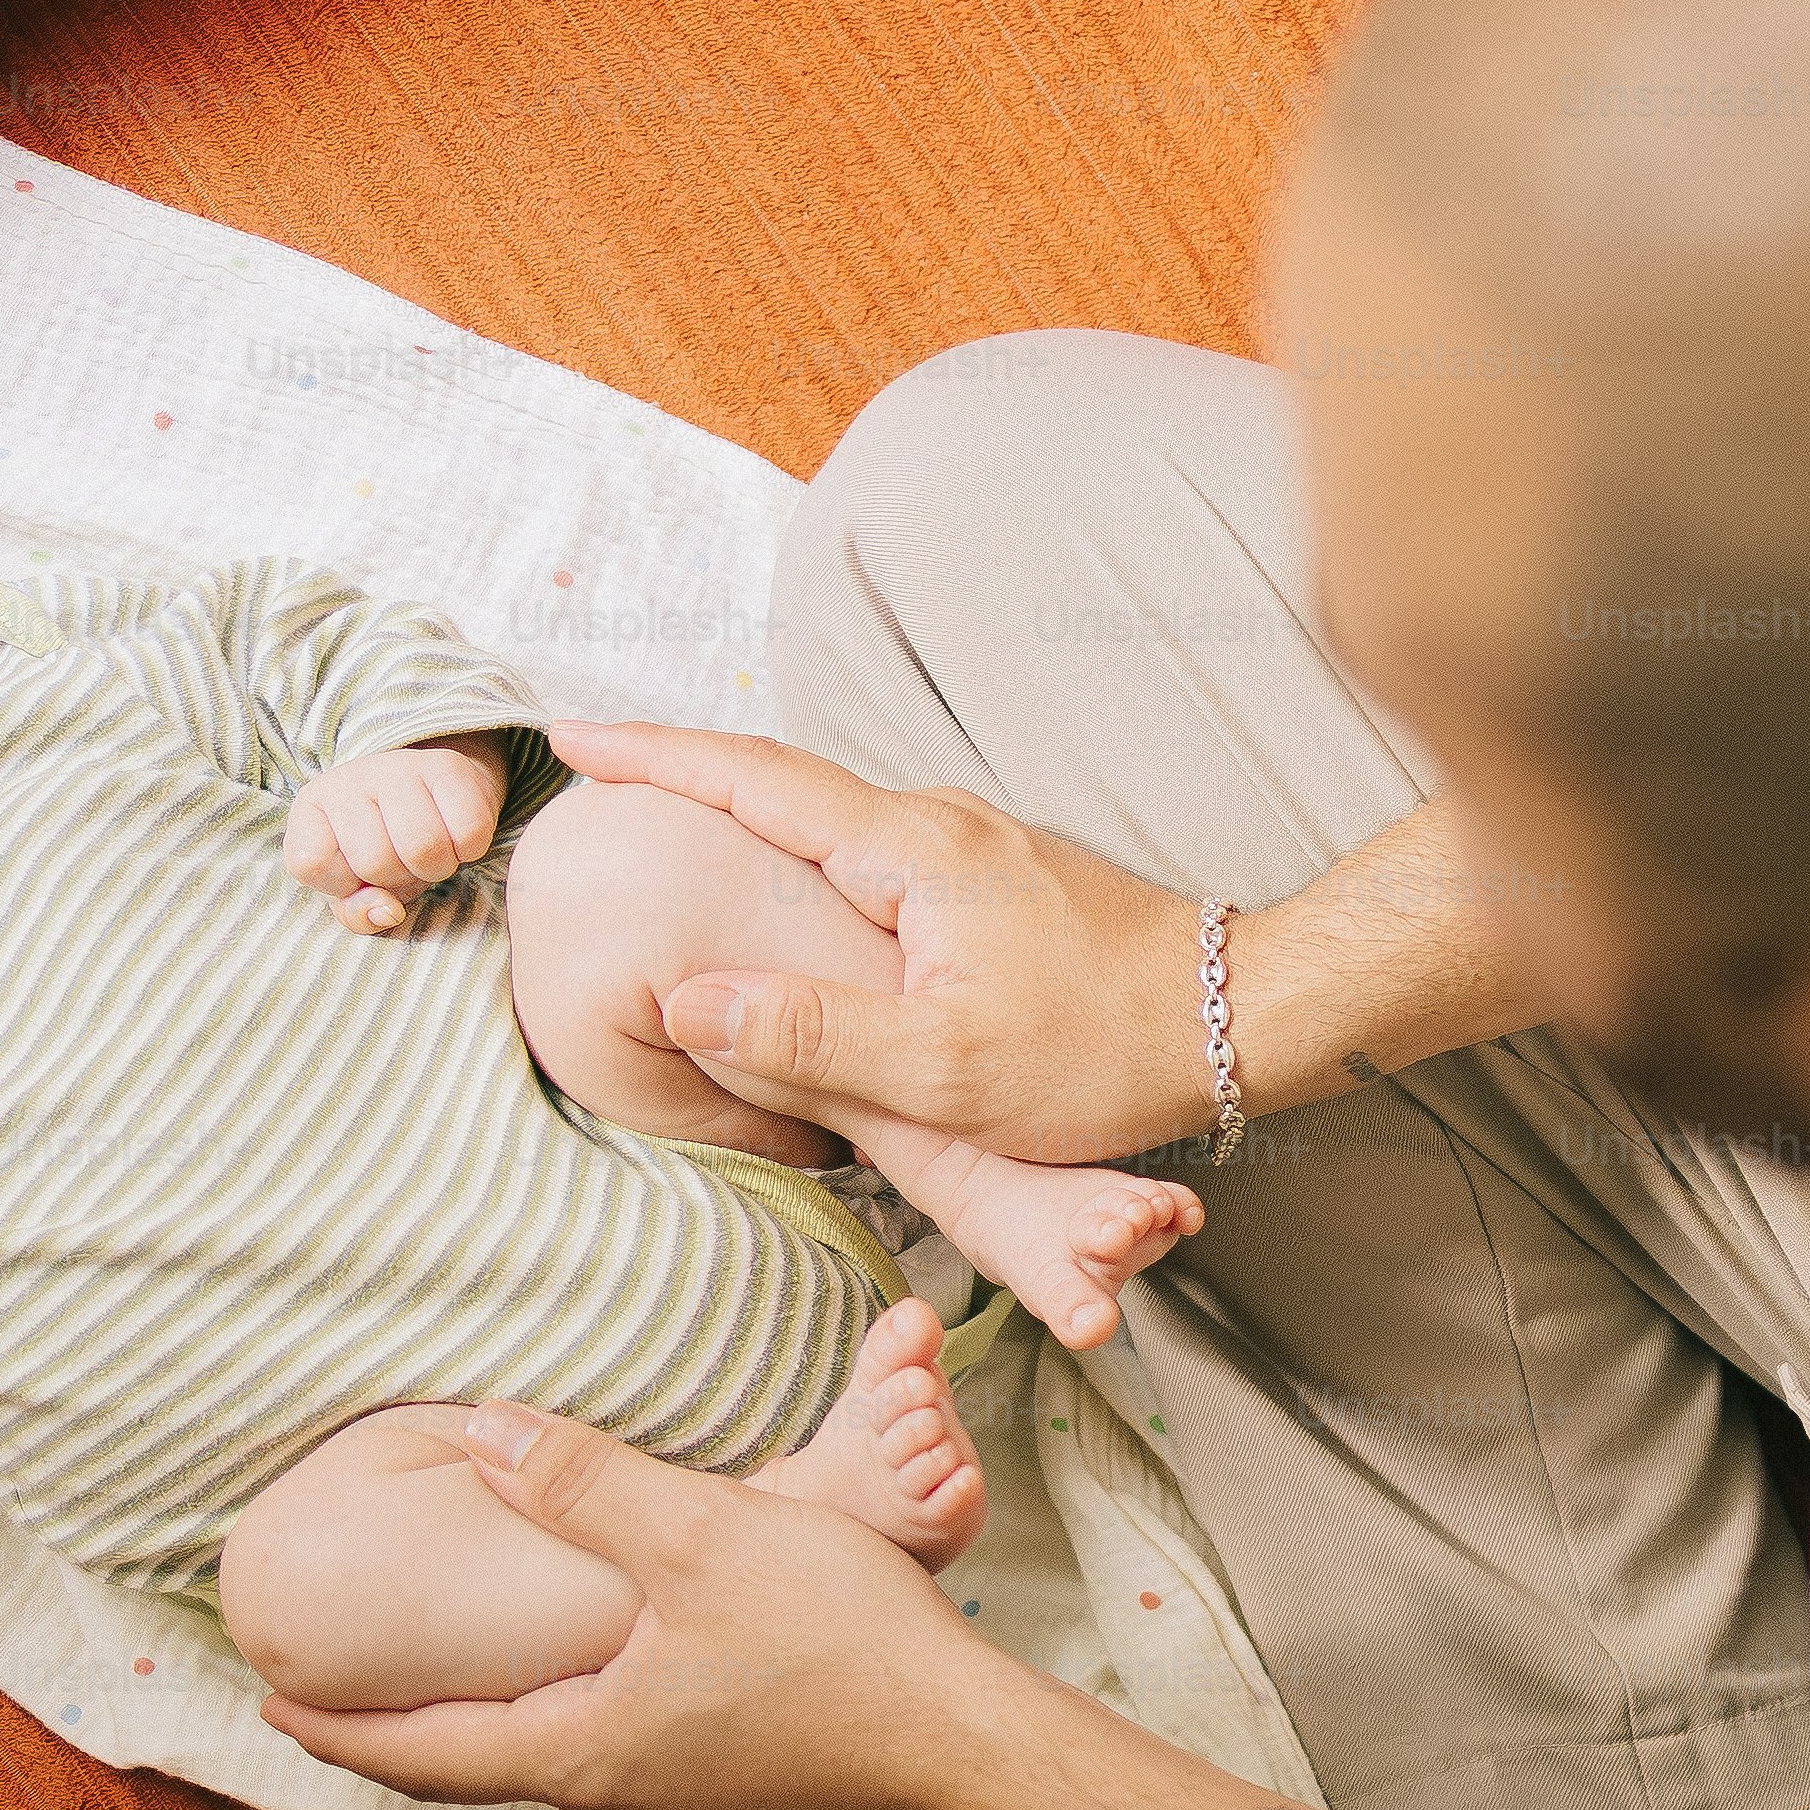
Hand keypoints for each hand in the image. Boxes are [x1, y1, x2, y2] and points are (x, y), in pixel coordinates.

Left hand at [257, 1396, 1045, 1809]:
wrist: (980, 1755)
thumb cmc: (844, 1648)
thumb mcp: (700, 1540)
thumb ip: (585, 1488)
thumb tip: (483, 1437)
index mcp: (586, 1752)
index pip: (425, 1752)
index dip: (342, 1726)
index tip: (273, 1709)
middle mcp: (625, 1808)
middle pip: (497, 1762)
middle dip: (429, 1724)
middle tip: (367, 1689)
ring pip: (585, 1764)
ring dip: (535, 1717)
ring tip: (509, 1666)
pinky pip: (657, 1767)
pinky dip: (617, 1721)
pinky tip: (644, 1677)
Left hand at [285, 734, 508, 932]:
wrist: (430, 794)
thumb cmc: (385, 846)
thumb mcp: (355, 886)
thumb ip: (358, 913)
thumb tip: (388, 912)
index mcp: (312, 807)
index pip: (312, 863)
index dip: (342, 886)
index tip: (358, 876)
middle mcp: (348, 779)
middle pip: (374, 861)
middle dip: (398, 879)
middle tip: (403, 864)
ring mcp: (398, 767)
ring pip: (423, 847)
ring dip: (435, 868)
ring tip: (429, 854)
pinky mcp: (447, 766)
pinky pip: (468, 832)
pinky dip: (469, 851)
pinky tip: (455, 838)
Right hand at [539, 719, 1214, 1158]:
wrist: (1238, 1017)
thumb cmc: (1102, 1052)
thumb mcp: (946, 1071)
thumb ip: (812, 1037)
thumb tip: (687, 997)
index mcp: (910, 851)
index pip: (755, 780)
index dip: (656, 759)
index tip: (571, 739)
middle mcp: (937, 825)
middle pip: (783, 786)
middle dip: (684, 777)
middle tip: (597, 778)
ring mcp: (971, 848)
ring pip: (832, 825)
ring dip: (748, 821)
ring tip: (669, 832)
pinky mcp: (997, 881)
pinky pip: (874, 856)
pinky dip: (808, 861)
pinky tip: (793, 896)